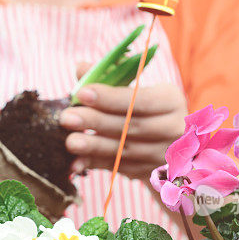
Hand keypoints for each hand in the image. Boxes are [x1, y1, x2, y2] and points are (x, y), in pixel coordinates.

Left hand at [60, 63, 186, 180]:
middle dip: (96, 122)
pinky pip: (117, 168)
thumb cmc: (142, 106)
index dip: (110, 97)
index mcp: (170, 101)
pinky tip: (75, 163)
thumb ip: (108, 77)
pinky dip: (94, 164)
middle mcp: (171, 129)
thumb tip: (81, 68)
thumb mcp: (134, 88)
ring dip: (94, 146)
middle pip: (131, 126)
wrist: (162, 140)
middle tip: (67, 118)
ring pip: (124, 150)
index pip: (140, 100)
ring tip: (69, 141)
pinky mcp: (147, 172)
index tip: (82, 93)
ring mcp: (161, 154)